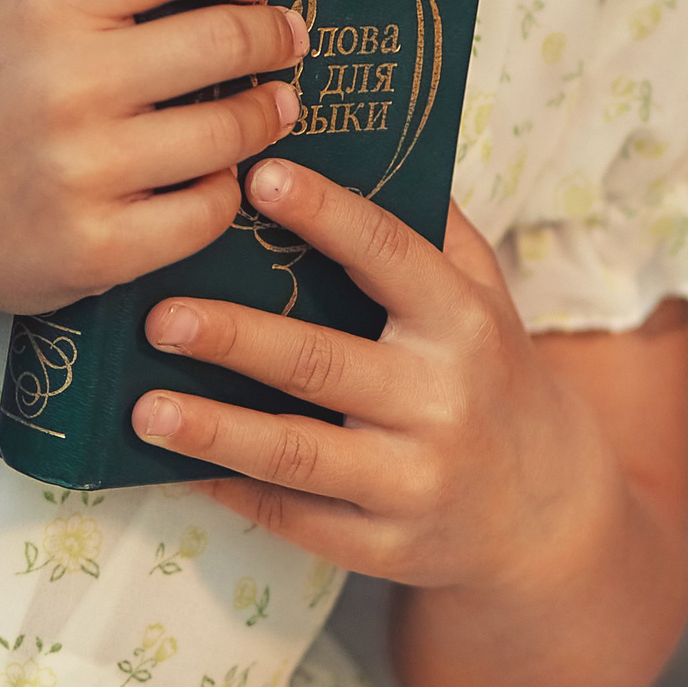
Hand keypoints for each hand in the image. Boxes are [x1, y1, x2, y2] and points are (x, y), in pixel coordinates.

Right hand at [0, 0, 307, 321]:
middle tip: (288, 39)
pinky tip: (219, 175)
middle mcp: (67, 82)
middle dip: (275, 35)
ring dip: (266, 114)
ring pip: (229, 131)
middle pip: (225, 39)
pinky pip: (208, 212)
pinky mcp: (96, 249)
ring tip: (273, 106)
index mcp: (48, 3)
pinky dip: (227, 191)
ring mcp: (82, 171)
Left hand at [128, 160, 620, 595]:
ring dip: (214, 429)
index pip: (388, 257)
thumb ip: (426, 223)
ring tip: (143, 409)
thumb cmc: (488, 369)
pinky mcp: (382, 546)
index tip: (258, 177)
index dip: (326, 215)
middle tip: (159, 314)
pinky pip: (293, 516)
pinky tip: (172, 465)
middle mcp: (439, 400)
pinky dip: (230, 488)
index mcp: (460, 321)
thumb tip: (347, 140)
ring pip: (297, 453)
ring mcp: (411, 481)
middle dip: (235, 337)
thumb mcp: (482, 290)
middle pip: (322, 363)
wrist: (544, 511)